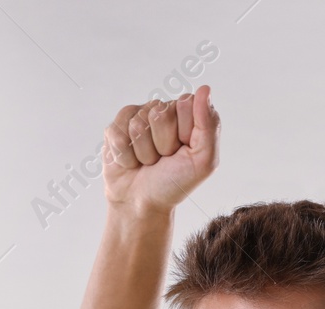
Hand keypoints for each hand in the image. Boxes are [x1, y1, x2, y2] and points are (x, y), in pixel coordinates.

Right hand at [102, 84, 218, 215]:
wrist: (143, 203)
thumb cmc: (175, 183)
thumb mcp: (203, 160)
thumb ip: (209, 125)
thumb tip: (204, 89)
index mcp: (187, 113)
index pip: (185, 104)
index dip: (184, 132)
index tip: (184, 151)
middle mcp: (162, 109)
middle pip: (160, 114)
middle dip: (163, 145)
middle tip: (164, 159)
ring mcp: (137, 116)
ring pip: (138, 126)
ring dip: (144, 154)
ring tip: (147, 163)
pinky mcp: (115, 128)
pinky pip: (118, 134)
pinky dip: (125, 157)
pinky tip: (130, 162)